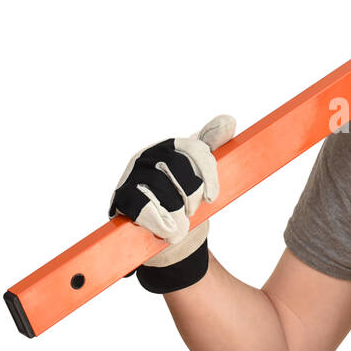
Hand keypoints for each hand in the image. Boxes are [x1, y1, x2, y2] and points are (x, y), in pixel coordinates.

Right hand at [109, 114, 235, 292]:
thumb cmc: (184, 197)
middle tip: (191, 211)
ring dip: (177, 215)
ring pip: (163, 191)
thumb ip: (214, 143)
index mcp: (170, 146)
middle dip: (191, 195)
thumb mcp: (200, 170)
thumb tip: (230, 119)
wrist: (162, 230)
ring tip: (178, 223)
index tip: (213, 198)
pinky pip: (145, 208)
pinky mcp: (121, 196)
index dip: (207, 172)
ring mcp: (131, 174)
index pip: (194, 147)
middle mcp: (147, 154)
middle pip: (178, 166)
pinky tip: (167, 231)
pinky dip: (161, 225)